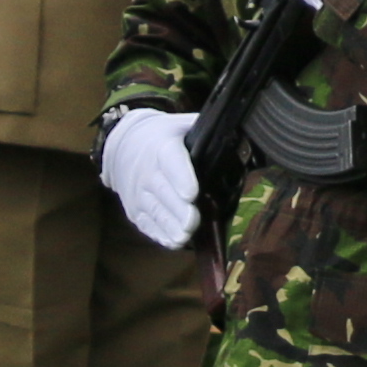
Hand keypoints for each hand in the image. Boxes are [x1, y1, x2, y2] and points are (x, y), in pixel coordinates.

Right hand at [100, 108, 199, 249]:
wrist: (125, 146)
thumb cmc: (164, 137)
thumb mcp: (183, 125)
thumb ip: (209, 132)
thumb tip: (241, 137)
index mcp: (163, 146)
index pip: (171, 160)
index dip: (181, 177)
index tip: (192, 193)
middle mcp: (148, 171)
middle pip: (163, 193)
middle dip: (178, 210)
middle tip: (193, 222)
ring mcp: (139, 193)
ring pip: (155, 212)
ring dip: (170, 226)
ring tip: (185, 236)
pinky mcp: (135, 211)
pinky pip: (148, 224)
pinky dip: (160, 234)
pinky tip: (174, 241)